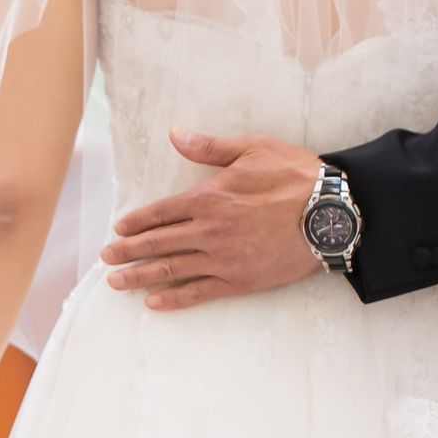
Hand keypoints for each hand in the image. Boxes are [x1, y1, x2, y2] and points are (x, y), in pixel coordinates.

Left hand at [100, 128, 323, 309]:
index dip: (136, 222)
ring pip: (170, 269)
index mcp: (209, 197)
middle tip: (105, 258)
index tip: (118, 229)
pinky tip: (153, 303)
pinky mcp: (238, 280)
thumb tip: (174, 134)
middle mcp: (208, 230)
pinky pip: (198, 292)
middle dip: (127, 251)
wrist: (333, 213)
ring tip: (116, 282)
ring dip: (139, 276)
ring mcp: (221, 258)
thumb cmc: (296, 176)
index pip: (160, 212)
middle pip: (157, 242)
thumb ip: (209, 147)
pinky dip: (173, 299)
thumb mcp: (252, 149)